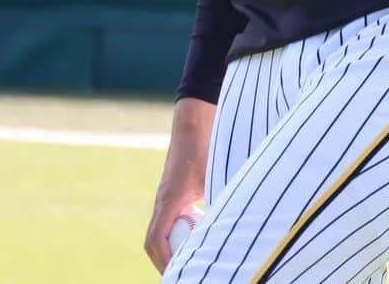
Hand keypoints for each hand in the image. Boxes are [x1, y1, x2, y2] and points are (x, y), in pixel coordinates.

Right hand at [144, 97, 214, 273]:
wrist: (195, 120)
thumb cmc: (205, 145)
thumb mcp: (214, 174)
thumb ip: (221, 198)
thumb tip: (234, 222)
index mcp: (169, 200)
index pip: (154, 241)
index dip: (163, 261)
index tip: (176, 273)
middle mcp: (164, 201)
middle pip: (156, 241)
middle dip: (168, 259)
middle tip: (186, 271)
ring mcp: (168, 197)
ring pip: (163, 230)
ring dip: (175, 245)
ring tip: (194, 257)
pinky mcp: (176, 192)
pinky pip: (173, 218)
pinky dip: (183, 230)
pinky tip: (201, 232)